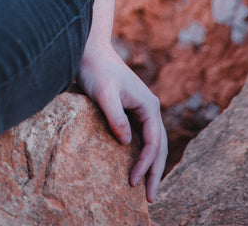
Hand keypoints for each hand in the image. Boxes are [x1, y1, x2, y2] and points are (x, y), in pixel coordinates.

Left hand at [76, 39, 167, 202]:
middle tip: (149, 198)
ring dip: (150, 165)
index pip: (154, 143)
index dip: (145, 165)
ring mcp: (142, 108)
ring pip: (152, 143)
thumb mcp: (104, 94)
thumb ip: (117, 118)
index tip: (132, 182)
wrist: (88, 49)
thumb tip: (127, 143)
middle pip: (159, 146)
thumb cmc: (96, 70)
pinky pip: (142, 136)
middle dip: (155, 173)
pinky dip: (142, 153)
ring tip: (146, 188)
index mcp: (149, 105)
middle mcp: (150, 108)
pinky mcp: (131, 109)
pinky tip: (135, 165)